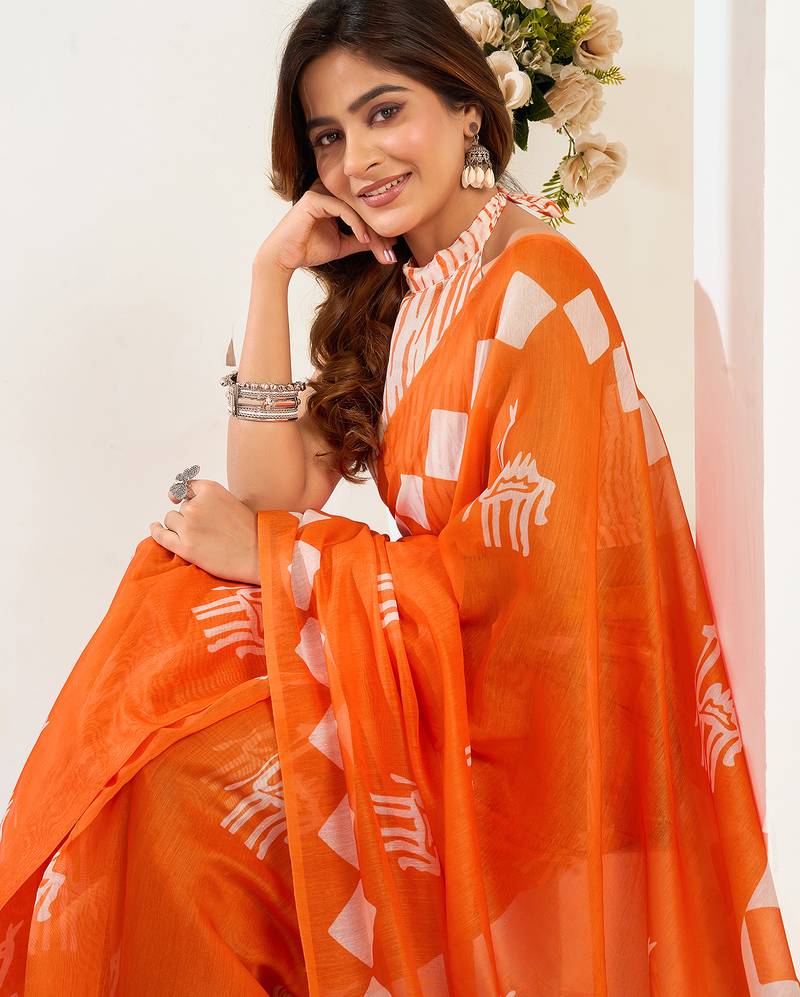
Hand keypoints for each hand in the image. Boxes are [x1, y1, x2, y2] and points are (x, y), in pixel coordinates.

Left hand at [149, 479, 259, 584]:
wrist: (259, 555)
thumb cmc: (250, 531)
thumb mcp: (231, 502)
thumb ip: (209, 499)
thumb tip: (182, 498)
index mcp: (210, 490)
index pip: (185, 487)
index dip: (181, 494)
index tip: (177, 498)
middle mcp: (196, 505)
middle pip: (179, 507)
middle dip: (187, 516)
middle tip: (206, 529)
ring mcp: (189, 526)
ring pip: (170, 520)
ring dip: (178, 526)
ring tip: (197, 536)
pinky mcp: (185, 547)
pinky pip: (161, 535)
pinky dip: (156, 530)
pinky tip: (155, 528)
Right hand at [253, 176, 397, 275]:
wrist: (285, 258)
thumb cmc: (309, 249)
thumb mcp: (343, 244)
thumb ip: (361, 240)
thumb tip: (386, 241)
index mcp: (333, 199)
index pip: (362, 210)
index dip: (378, 230)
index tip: (392, 248)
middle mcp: (327, 191)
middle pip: (361, 207)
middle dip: (378, 231)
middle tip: (391, 250)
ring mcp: (319, 192)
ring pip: (354, 207)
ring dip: (369, 228)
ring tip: (378, 246)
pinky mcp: (313, 199)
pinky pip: (342, 208)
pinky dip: (355, 223)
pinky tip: (363, 238)